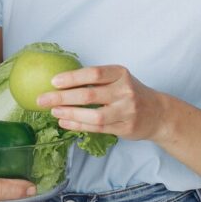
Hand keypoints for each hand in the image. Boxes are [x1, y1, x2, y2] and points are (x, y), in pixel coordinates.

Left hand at [37, 65, 169, 141]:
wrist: (158, 113)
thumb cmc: (129, 93)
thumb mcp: (118, 79)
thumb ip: (95, 80)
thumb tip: (59, 82)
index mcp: (120, 73)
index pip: (93, 74)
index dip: (72, 78)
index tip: (53, 82)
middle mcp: (125, 91)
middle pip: (89, 95)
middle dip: (62, 97)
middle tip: (42, 100)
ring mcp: (126, 111)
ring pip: (93, 115)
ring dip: (70, 114)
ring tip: (54, 112)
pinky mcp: (125, 127)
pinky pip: (97, 128)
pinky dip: (78, 125)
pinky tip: (65, 122)